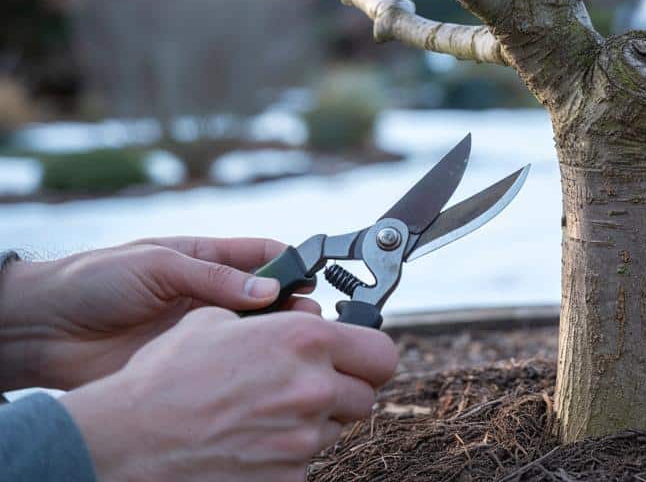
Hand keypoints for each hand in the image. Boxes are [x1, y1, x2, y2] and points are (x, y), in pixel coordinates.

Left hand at [0, 237, 317, 389]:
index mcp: (204, 259)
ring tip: (293, 346)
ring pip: (254, 335)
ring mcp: (201, 330)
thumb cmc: (92, 281)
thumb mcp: (157, 265)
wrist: (43, 330)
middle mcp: (209, 295)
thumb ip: (213, 277)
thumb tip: (268, 290)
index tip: (315, 276)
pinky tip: (264, 371)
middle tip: (309, 319)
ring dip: (276, 338)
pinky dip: (251, 368)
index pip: (262, 256)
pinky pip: (229, 365)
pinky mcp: (189, 363)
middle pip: (267, 299)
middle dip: (293, 306)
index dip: (292, 263)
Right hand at [60, 307, 398, 481]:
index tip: (356, 360)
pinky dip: (285, 457)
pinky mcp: (288, 477)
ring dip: (311, 423)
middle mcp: (313, 387)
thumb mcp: (214, 322)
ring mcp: (302, 439)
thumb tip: (296, 317)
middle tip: (309, 390)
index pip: (381, 352)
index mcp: (304, 340)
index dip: (369, 357)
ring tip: (262, 415)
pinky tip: (248, 443)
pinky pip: (305, 463)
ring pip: (334, 430)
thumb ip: (269, 319)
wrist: (126, 441)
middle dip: (342, 392)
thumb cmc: (164, 378)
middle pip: (365, 396)